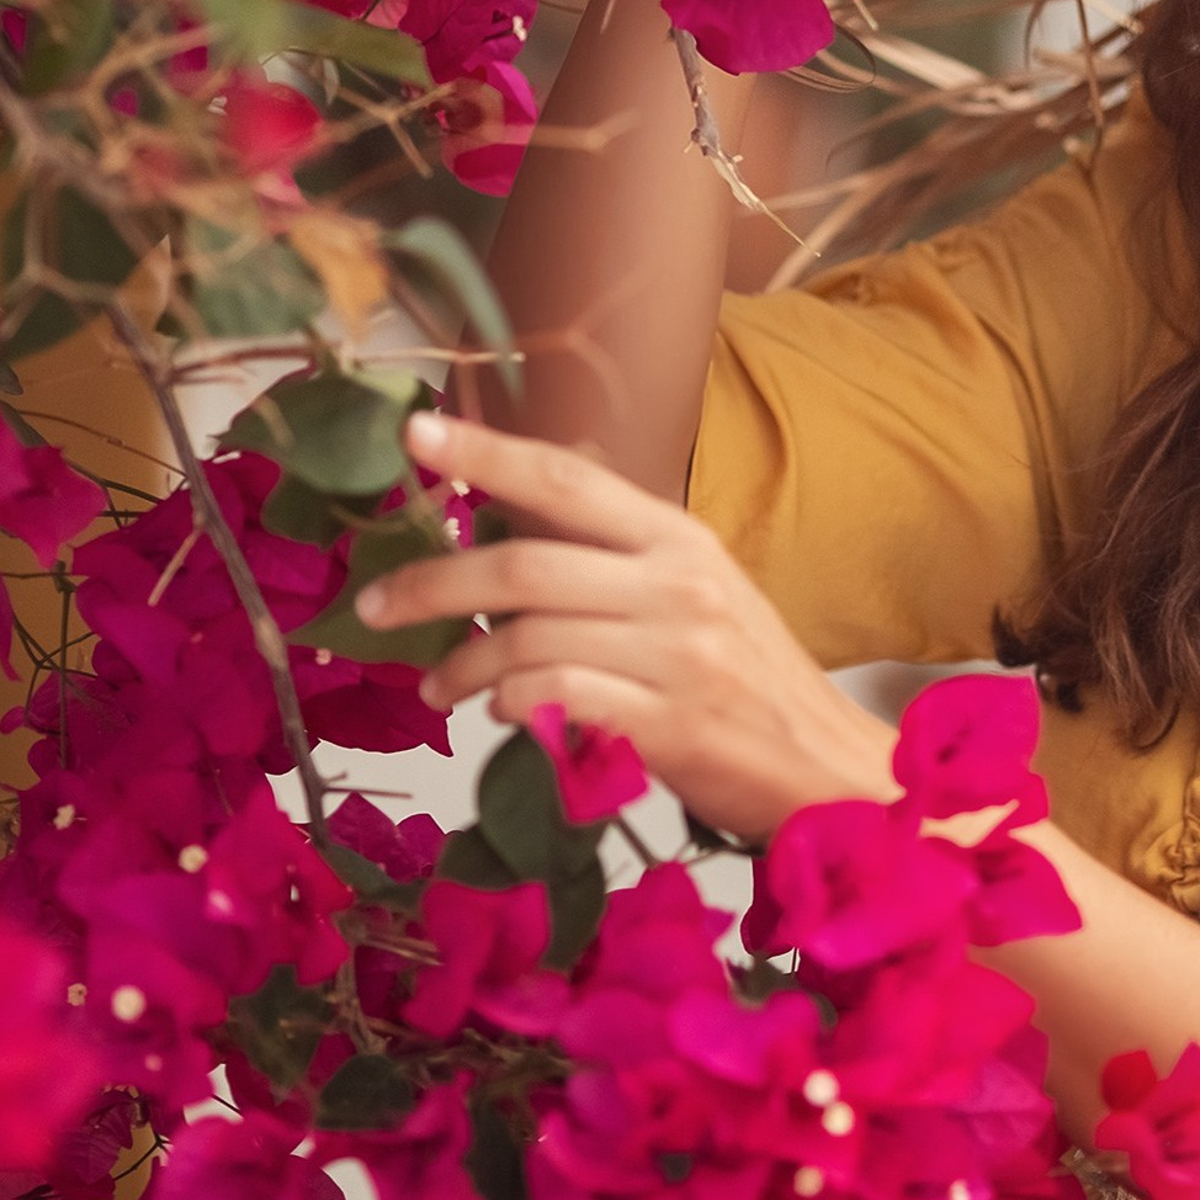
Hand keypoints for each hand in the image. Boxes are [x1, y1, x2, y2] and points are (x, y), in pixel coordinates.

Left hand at [357, 411, 898, 839]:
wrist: (827, 768)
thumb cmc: (749, 682)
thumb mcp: (697, 595)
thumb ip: (616, 561)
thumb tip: (512, 524)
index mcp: (680, 539)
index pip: (568, 480)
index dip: (487, 452)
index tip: (414, 432)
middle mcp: (680, 585)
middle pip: (524, 566)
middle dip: (430, 581)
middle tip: (372, 605)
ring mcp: (679, 655)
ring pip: (528, 641)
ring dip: (459, 666)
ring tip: (436, 686)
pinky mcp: (672, 726)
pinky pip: (558, 702)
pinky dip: (510, 706)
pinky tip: (499, 716)